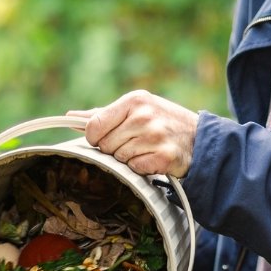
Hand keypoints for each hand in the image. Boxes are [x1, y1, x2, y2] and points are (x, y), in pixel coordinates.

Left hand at [68, 90, 197, 177]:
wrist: (199, 139)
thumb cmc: (163, 123)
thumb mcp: (137, 109)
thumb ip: (104, 114)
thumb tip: (72, 116)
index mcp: (134, 101)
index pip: (94, 126)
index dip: (95, 137)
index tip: (105, 138)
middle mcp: (143, 116)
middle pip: (105, 145)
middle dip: (115, 149)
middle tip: (134, 143)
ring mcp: (154, 137)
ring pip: (119, 158)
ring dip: (129, 159)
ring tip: (146, 149)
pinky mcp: (162, 157)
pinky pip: (135, 169)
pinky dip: (142, 168)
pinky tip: (153, 158)